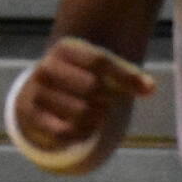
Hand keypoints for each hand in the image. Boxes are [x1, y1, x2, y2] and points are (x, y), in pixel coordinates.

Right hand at [13, 35, 155, 155]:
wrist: (42, 91)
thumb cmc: (82, 77)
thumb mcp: (102, 69)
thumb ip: (127, 77)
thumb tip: (150, 88)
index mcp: (64, 48)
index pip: (99, 60)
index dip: (125, 76)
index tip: (146, 89)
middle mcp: (46, 66)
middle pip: (92, 86)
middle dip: (108, 99)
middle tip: (109, 102)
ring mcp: (36, 91)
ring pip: (81, 112)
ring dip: (97, 118)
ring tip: (97, 115)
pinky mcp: (31, 116)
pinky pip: (65, 132)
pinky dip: (82, 133)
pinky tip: (86, 128)